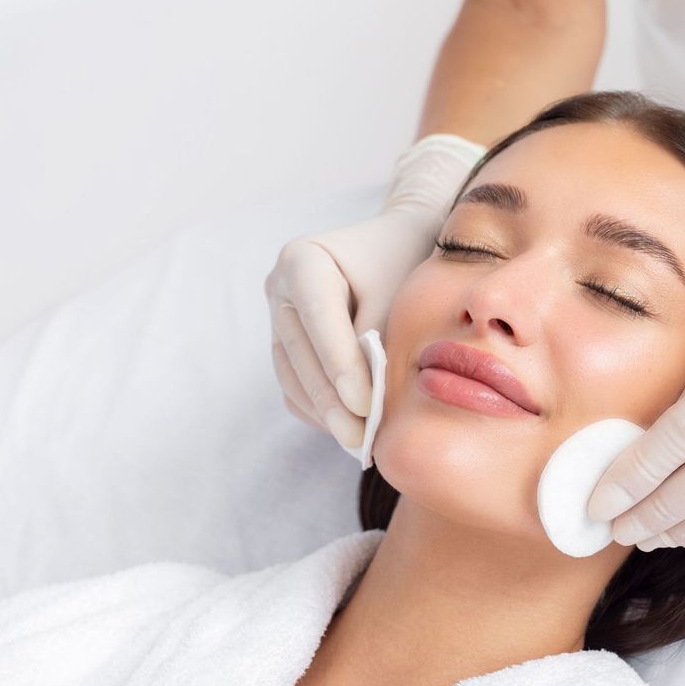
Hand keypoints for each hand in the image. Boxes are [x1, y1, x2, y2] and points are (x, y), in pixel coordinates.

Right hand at [264, 134, 486, 449]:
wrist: (400, 244)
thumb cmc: (406, 261)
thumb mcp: (400, 290)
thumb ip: (381, 336)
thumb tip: (367, 397)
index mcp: (302, 258)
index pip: (319, 317)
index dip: (340, 365)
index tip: (366, 405)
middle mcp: (279, 287)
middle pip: (299, 353)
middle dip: (331, 401)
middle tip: (362, 437)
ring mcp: (278, 317)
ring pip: (292, 376)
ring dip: (324, 413)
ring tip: (359, 441)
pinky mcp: (285, 345)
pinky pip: (294, 387)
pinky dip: (320, 411)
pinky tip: (349, 429)